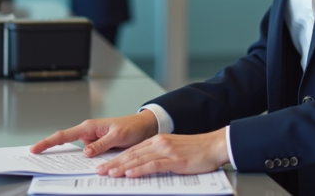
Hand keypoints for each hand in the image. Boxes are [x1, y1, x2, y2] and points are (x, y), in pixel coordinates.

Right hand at [30, 112, 157, 156]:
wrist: (144, 127)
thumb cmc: (132, 127)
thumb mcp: (118, 136)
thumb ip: (101, 144)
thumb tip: (85, 152)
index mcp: (89, 127)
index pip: (64, 135)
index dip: (48, 142)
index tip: (35, 149)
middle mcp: (88, 133)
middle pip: (66, 144)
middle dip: (54, 151)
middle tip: (41, 160)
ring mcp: (92, 140)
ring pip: (77, 153)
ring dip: (72, 159)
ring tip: (64, 165)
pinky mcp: (98, 147)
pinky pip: (88, 156)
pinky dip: (86, 162)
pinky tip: (87, 168)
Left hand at [96, 128, 228, 178]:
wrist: (214, 145)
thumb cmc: (196, 151)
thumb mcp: (173, 150)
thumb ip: (158, 156)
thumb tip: (142, 166)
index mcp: (158, 140)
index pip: (132, 150)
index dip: (116, 158)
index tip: (104, 165)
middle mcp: (159, 143)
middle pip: (131, 155)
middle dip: (114, 163)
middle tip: (99, 171)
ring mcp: (166, 151)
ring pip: (139, 159)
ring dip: (122, 167)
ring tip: (109, 174)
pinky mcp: (174, 160)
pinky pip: (153, 165)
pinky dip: (140, 170)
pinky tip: (131, 174)